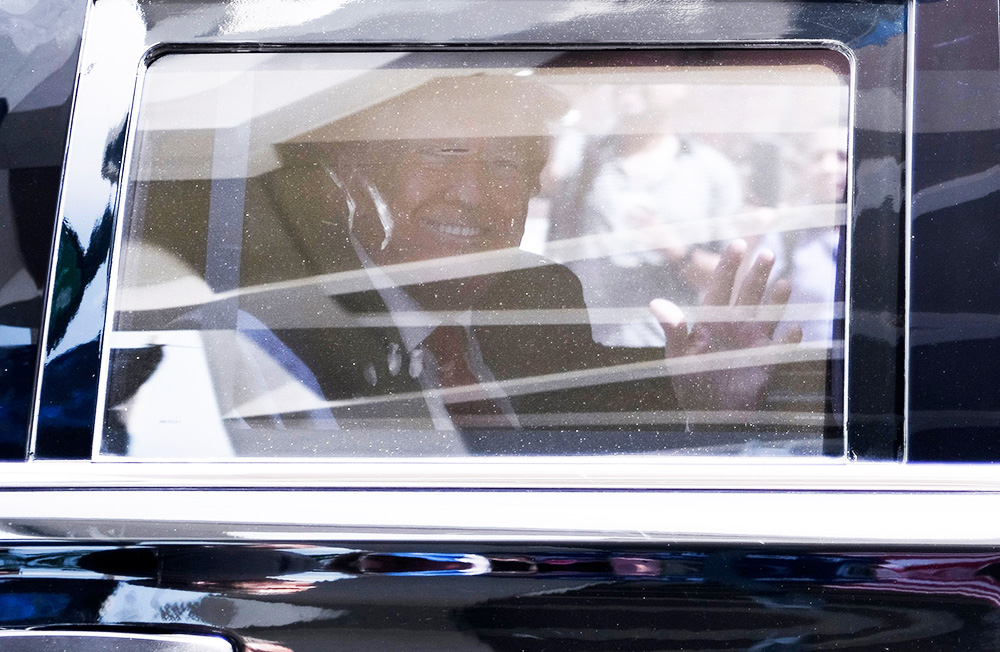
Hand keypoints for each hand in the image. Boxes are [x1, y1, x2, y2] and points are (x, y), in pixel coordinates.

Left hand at [649, 239, 801, 411]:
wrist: (709, 413)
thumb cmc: (691, 381)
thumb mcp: (678, 356)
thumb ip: (672, 330)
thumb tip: (656, 303)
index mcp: (711, 321)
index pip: (720, 287)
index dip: (728, 266)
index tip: (737, 244)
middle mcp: (735, 326)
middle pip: (748, 294)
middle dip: (757, 275)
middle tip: (766, 253)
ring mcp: (753, 341)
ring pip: (768, 314)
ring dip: (777, 301)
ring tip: (785, 283)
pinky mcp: (767, 361)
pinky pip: (782, 347)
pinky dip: (789, 340)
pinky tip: (795, 329)